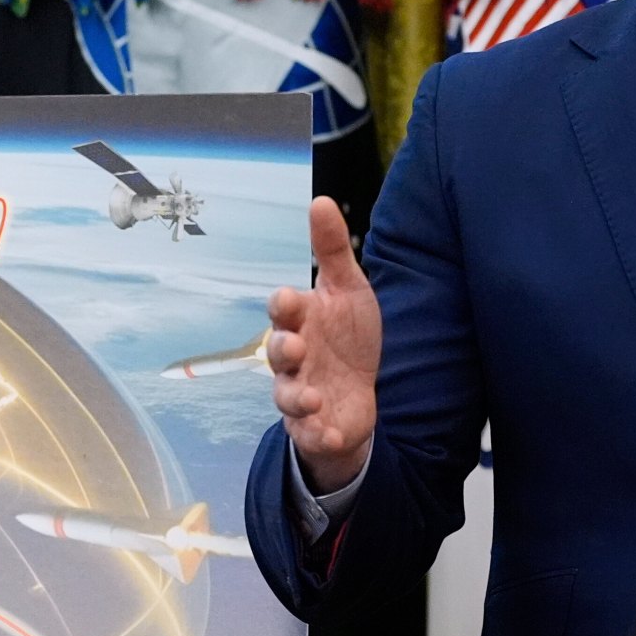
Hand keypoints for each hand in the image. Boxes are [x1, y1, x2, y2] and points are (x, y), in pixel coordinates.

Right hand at [268, 197, 381, 493]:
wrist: (358, 395)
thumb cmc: (346, 338)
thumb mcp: (347, 290)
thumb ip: (332, 250)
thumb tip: (319, 200)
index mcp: (300, 322)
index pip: (282, 311)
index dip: (284, 307)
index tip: (290, 299)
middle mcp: (293, 358)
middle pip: (277, 353)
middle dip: (284, 350)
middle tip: (296, 347)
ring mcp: (300, 393)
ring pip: (287, 396)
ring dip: (298, 397)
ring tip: (315, 398)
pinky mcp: (313, 426)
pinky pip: (309, 433)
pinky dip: (319, 435)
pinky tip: (334, 433)